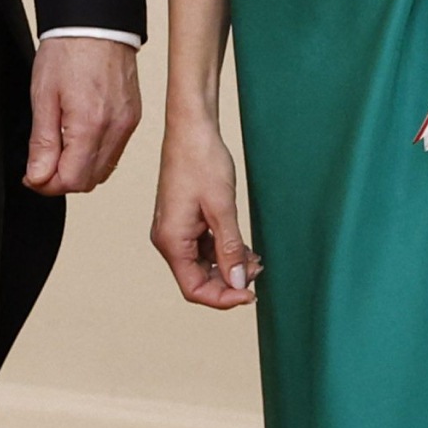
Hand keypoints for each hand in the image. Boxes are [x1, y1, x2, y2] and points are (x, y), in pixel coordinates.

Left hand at [25, 37, 141, 195]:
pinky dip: (94, 155)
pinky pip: (114, 152)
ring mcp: (128, 125)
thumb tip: (38, 177)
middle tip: (41, 165)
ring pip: (103, 170)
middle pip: (89, 181)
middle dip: (62, 180)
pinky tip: (78, 139)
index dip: (47, 184)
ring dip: (79, 169)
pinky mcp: (132, 119)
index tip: (32, 175)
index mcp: (90, 125)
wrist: (97, 25)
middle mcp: (115, 129)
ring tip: (58, 149)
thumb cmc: (68, 52)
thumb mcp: (43, 98)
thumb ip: (42, 143)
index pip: (71, 180)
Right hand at [149, 110, 257, 308]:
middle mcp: (169, 240)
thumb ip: (230, 248)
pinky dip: (225, 252)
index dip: (223, 298)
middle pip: (199, 280)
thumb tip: (239, 282)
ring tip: (256, 258)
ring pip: (204, 266)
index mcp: (172, 240)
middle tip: (258, 270)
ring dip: (230, 267)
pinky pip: (205, 249)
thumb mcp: (222, 208)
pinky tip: (245, 248)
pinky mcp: (186, 222)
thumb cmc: (202, 161)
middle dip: (230, 282)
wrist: (192, 129)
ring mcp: (176, 231)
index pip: (194, 289)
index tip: (251, 294)